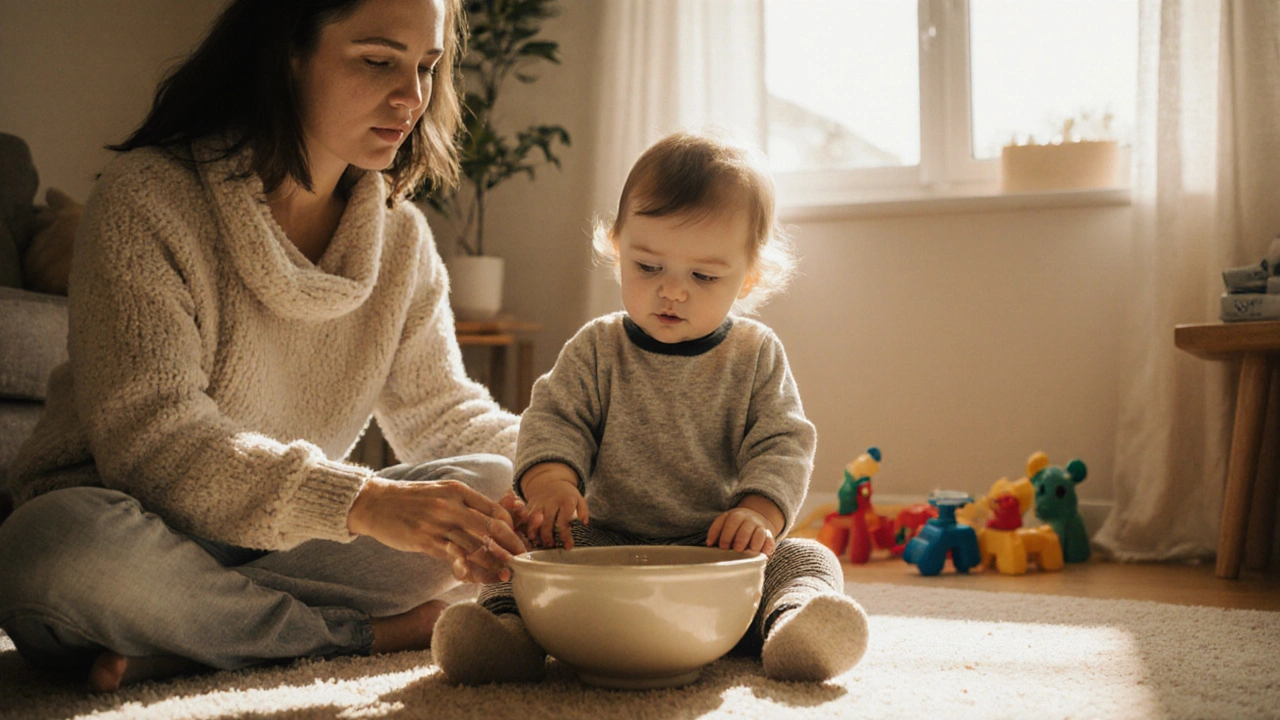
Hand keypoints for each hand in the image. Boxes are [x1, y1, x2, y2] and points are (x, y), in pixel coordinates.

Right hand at [347, 477, 525, 580]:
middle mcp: (451, 506)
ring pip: (474, 548)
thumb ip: (466, 505)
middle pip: (491, 530)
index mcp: (459, 492)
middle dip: (510, 549)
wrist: (375, 503)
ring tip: (502, 576)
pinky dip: (466, 570)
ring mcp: (438, 523)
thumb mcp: (442, 493)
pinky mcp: (424, 540)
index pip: (496, 512)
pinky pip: (453, 558)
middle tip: (518, 564)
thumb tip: (493, 520)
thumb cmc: (412, 500)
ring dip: (492, 565)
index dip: (511, 531)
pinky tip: (473, 578)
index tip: (514, 544)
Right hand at [520, 462, 588, 549]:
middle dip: (549, 537)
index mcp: (565, 501)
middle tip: (552, 546)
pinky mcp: (530, 506)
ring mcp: (539, 504)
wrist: (549, 480)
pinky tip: (532, 538)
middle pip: (548, 522)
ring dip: (537, 534)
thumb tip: (585, 523)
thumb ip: (583, 510)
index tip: (569, 547)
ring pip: (535, 521)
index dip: (566, 535)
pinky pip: (527, 519)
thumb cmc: (566, 494)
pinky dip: (528, 529)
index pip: (564, 520)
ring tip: (541, 544)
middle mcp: (551, 502)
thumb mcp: (579, 498)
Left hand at [707, 507, 776, 555]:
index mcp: (736, 516)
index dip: (726, 535)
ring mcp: (760, 527)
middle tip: (737, 549)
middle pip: (746, 528)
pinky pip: (770, 541)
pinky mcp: (769, 536)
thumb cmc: (734, 526)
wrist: (755, 518)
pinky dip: (767, 548)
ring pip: (760, 534)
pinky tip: (763, 555)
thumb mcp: (724, 523)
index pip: (731, 522)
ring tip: (750, 553)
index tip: (723, 547)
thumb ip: (716, 532)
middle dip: (741, 539)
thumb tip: (709, 544)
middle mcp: (749, 520)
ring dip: (755, 543)